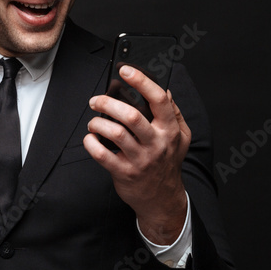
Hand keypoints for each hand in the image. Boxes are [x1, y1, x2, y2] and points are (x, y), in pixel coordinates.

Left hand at [83, 65, 189, 244]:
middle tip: (96, 100)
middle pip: (131, 116)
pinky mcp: (124, 173)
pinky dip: (91, 143)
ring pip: (115, 133)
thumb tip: (166, 89)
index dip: (141, 81)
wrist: (162, 199)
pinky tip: (90, 138)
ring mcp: (140, 159)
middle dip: (108, 103)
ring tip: (94, 121)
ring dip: (98, 123)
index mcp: (170, 130)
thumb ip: (174, 113)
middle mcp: (156, 143)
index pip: (158, 100)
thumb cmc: (167, 163)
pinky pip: (102, 155)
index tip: (125, 70)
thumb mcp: (181, 138)